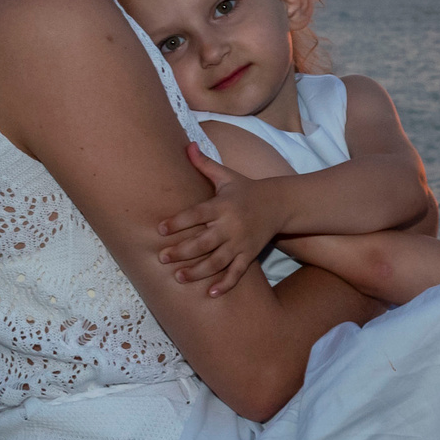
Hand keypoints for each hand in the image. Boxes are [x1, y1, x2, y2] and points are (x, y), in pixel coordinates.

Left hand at [156, 145, 284, 296]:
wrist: (280, 203)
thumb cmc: (246, 189)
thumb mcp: (227, 175)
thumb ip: (204, 164)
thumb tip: (186, 145)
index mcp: (222, 205)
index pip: (196, 214)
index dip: (178, 222)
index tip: (160, 229)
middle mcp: (230, 225)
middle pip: (203, 242)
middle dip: (182, 251)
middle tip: (162, 258)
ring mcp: (241, 242)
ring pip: (217, 261)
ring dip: (197, 272)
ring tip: (178, 278)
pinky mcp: (249, 254)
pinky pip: (237, 272)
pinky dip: (226, 284)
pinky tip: (211, 294)